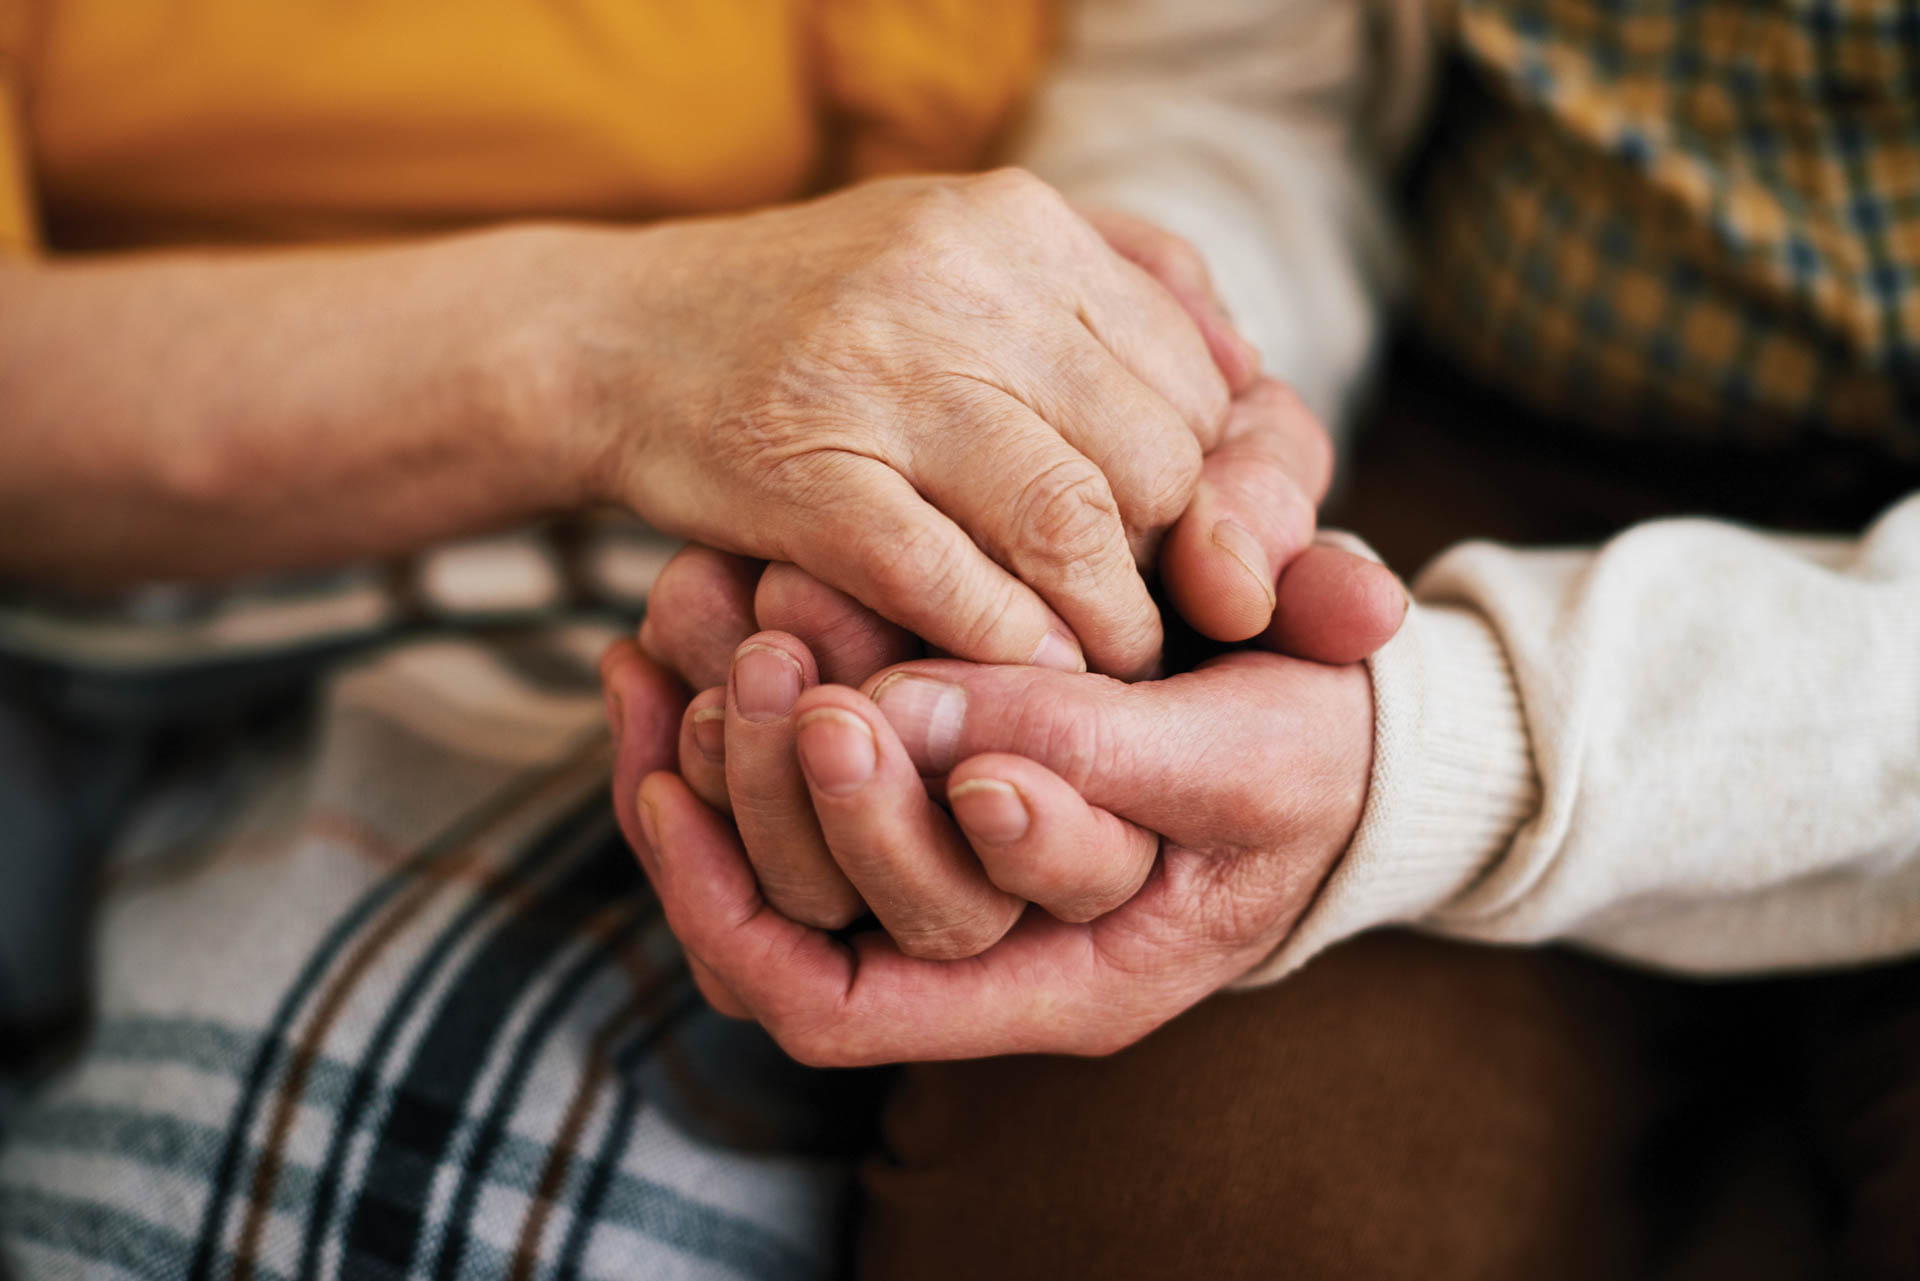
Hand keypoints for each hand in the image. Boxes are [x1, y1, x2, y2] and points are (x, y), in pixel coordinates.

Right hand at [549, 169, 1238, 679]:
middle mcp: (961, 279)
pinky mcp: (802, 472)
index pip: (1194, 376)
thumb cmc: (819, 316)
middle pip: (1152, 457)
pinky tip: (1025, 674)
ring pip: (1073, 525)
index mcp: (1019, 223)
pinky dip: (1010, 646)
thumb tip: (1253, 371)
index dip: (1221, 487)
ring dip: (1114, 625)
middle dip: (1175, 564)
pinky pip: (953, 581)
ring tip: (1115, 666)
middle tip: (1165, 621)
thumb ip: (1114, 283)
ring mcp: (878, 373)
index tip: (1201, 555)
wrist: (618, 336)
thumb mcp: (967, 248)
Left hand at [602, 639, 1373, 1063]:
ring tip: (671, 630)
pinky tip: (656, 652)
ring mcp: (932, 883)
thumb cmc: (1310, 759)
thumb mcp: (1240, 755)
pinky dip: (703, 736)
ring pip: (760, 865)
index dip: (824, 863)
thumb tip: (923, 724)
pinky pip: (766, 807)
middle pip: (798, 923)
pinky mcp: (908, 809)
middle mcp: (975, 957)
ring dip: (707, 754)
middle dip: (759, 790)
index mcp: (1058, 986)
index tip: (837, 712)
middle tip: (758, 652)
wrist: (1332, 736)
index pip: (864, 996)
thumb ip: (1094, 750)